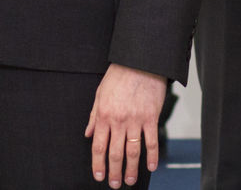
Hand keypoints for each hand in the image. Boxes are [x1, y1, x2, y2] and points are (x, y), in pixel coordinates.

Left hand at [84, 63, 165, 187]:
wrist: (140, 62)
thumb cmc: (119, 76)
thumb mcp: (100, 93)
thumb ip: (94, 116)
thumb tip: (88, 133)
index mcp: (104, 115)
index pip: (99, 146)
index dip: (97, 163)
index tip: (98, 176)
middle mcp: (119, 121)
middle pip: (115, 153)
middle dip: (114, 171)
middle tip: (114, 184)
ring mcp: (136, 120)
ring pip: (133, 151)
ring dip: (131, 169)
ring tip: (130, 180)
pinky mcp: (151, 117)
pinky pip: (152, 141)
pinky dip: (152, 156)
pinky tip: (151, 166)